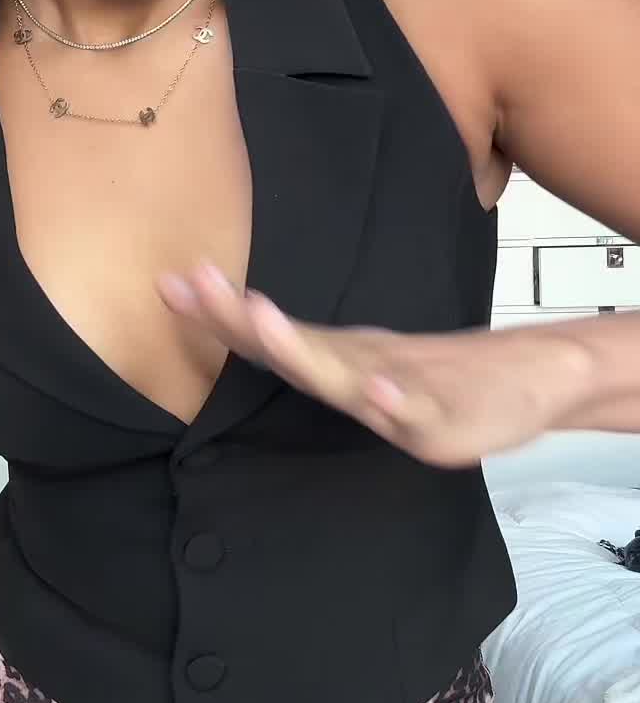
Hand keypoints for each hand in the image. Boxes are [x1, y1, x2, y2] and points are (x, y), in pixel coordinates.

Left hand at [158, 262, 591, 465]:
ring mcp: (402, 390)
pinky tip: (374, 393)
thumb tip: (242, 334)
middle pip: (293, 344)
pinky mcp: (445, 419)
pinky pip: (416, 412)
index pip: (269, 337)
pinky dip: (394, 401)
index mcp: (339, 359)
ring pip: (345, 372)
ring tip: (259, 318)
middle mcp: (362, 366)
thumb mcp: (364, 370)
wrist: (532, 375)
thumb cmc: (437, 377)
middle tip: (196, 283)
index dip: (219, 314)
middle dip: (241, 318)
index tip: (170, 283)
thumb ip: (310, 361)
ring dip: (300, 346)